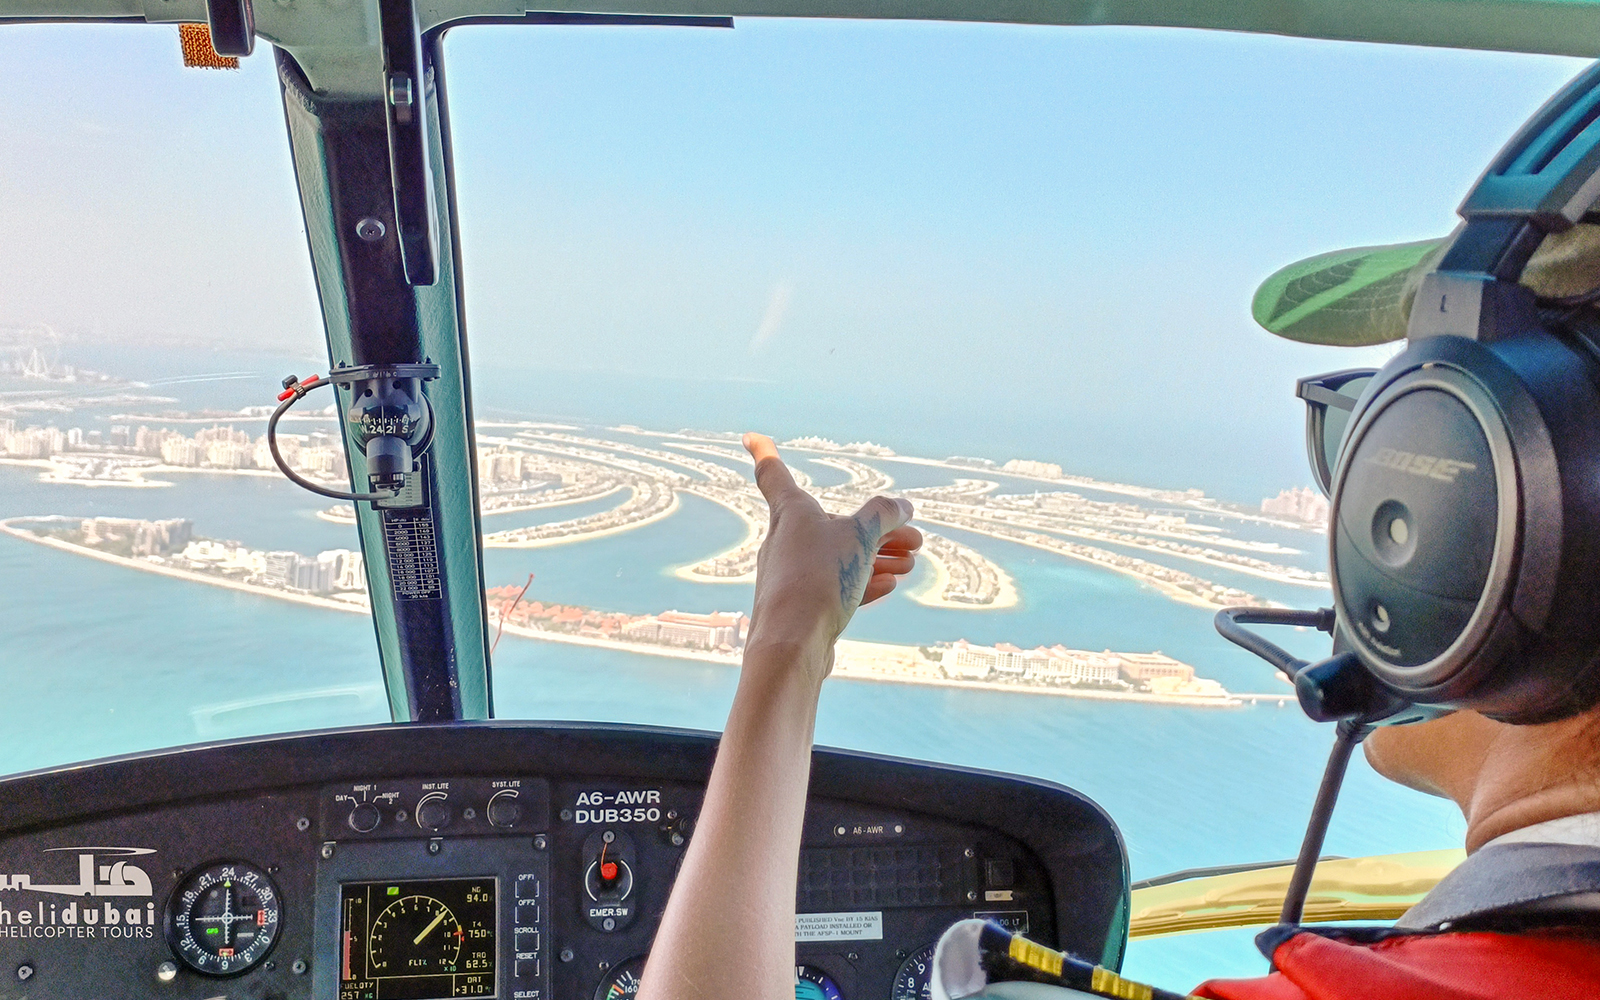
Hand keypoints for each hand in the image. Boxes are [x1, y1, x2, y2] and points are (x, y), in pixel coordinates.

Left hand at [742, 432, 921, 670]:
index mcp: (790, 512)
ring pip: (839, 556)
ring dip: (877, 556)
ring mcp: (791, 574)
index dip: (764, 451)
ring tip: (910, 562)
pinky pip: (836, 585)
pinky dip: (863, 581)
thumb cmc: (818, 579)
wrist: (792, 644)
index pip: (773, 473)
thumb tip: (903, 506)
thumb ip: (884, 514)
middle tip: (913, 536)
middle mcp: (785, 540)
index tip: (749, 436)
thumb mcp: (860, 536)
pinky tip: (889, 584)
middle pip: (833, 524)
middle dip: (876, 528)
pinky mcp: (801, 606)